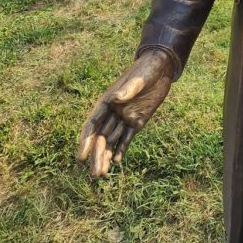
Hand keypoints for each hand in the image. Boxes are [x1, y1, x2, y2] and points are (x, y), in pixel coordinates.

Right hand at [77, 49, 174, 177]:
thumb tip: (115, 98)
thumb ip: (128, 89)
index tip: (81, 157)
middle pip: (101, 138)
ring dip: (106, 157)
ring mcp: (125, 117)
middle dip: (96, 156)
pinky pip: (127, 138)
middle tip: (94, 176)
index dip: (86, 142)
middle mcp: (113, 111)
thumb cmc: (147, 68)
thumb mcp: (140, 78)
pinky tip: (117, 162)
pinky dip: (122, 150)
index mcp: (107, 101)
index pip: (93, 125)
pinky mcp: (138, 120)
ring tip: (101, 175)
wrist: (161, 66)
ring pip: (112, 141)